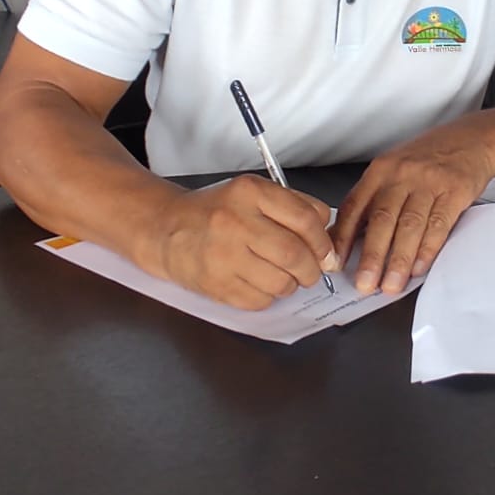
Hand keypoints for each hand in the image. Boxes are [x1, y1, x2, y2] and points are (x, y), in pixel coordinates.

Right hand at [149, 176, 338, 310]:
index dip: (324, 242)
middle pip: (295, 255)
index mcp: (250, 193)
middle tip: (311, 272)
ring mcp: (223, 255)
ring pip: (280, 283)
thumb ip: (293, 205)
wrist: (166, 228)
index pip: (305, 219)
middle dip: (312, 270)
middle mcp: (235, 222)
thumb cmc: (215, 212)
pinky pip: (259, 301)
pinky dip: (268, 296)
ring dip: (290, 285)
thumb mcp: (252, 193)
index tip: (327, 253)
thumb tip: (327, 231)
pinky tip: (258, 282)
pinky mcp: (215, 284)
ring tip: (282, 276)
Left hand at [331, 130, 494, 295]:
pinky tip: (419, 267)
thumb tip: (348, 238)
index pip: (354, 206)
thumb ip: (372, 199)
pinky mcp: (455, 190)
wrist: (471, 140)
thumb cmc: (428, 158)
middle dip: (372, 256)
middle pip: (382, 219)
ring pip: (410, 226)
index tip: (336, 263)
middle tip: (364, 283)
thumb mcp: (394, 169)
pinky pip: (438, 224)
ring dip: (399, 259)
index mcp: (380, 170)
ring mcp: (429, 182)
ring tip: (392, 284)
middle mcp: (401, 174)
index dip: (343, 237)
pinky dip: (428, 249)